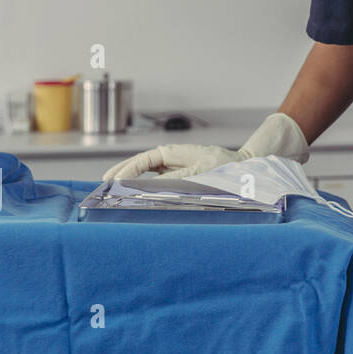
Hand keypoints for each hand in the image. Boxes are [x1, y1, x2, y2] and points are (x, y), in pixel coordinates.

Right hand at [101, 113, 310, 179]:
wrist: (248, 167)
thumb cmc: (228, 166)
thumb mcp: (203, 172)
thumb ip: (178, 180)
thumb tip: (154, 188)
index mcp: (174, 152)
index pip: (144, 160)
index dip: (126, 170)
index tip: (113, 182)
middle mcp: (172, 159)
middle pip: (140, 167)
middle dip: (122, 177)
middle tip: (104, 190)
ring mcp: (174, 170)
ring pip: (146, 176)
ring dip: (131, 185)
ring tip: (112, 196)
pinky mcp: (179, 180)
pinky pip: (158, 185)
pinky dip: (145, 192)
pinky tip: (135, 201)